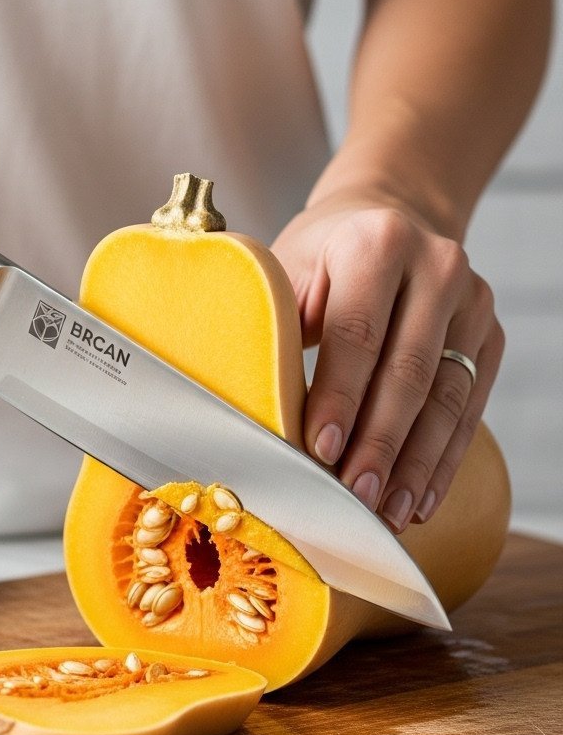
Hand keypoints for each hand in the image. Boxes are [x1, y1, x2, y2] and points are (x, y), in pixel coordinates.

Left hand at [271, 196, 504, 532]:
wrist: (386, 219)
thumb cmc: (320, 259)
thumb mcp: (286, 271)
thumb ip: (273, 327)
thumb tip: (242, 409)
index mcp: (378, 242)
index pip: (358, 333)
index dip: (340, 397)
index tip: (320, 451)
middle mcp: (438, 265)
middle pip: (409, 371)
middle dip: (380, 444)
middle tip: (356, 499)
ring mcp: (473, 302)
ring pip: (447, 397)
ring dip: (416, 464)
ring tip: (388, 515)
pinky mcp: (491, 336)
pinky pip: (469, 409)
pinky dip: (443, 460)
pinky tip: (418, 499)